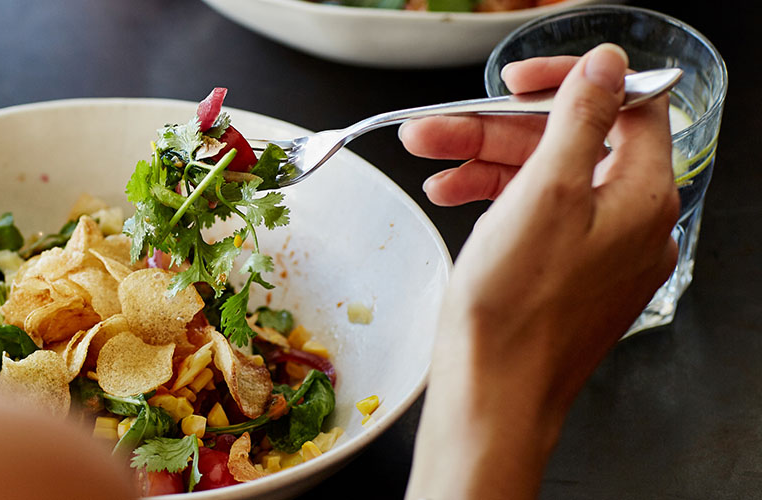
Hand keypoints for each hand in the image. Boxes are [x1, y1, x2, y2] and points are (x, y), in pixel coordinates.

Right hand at [403, 44, 678, 498]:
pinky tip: (451, 196)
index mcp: (641, 197)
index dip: (567, 83)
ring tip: (429, 164)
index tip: (514, 82)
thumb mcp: (543, 194)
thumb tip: (607, 65)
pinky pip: (537, 217)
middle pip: (570, 144)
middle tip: (439, 128)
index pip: (623, 107)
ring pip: (545, 180)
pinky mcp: (568, 275)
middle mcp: (630, 223)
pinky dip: (495, 201)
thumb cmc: (516, 310)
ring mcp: (599, 252)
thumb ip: (580, 119)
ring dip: (484, 162)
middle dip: (498, 130)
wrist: (493, 395)